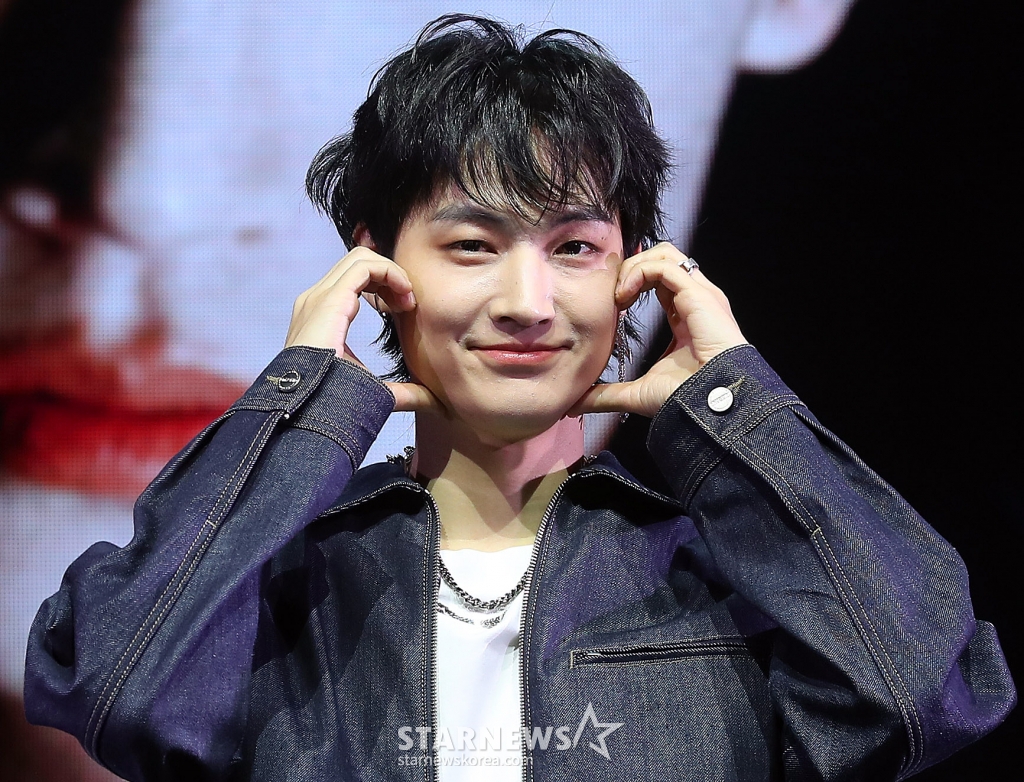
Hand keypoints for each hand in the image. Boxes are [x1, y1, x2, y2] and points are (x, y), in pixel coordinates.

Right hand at [284, 247, 441, 412]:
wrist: (307, 410)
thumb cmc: (333, 403)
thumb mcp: (372, 389)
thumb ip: (402, 391)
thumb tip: (433, 399)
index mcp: (323, 313)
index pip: (354, 278)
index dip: (384, 284)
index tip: (405, 310)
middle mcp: (317, 300)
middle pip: (358, 261)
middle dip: (390, 275)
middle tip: (409, 305)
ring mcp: (319, 297)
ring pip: (361, 257)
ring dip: (392, 272)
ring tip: (408, 301)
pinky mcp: (329, 300)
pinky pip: (364, 266)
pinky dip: (390, 272)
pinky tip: (404, 297)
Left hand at [570, 243, 746, 417]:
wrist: (709, 405)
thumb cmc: (683, 398)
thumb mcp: (636, 393)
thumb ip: (606, 394)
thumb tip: (575, 405)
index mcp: (686, 315)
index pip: (659, 280)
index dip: (632, 281)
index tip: (612, 303)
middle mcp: (695, 299)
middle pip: (662, 258)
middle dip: (632, 266)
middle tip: (613, 293)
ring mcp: (700, 294)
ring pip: (665, 253)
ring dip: (634, 266)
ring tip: (619, 294)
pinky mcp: (700, 295)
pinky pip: (666, 266)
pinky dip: (640, 272)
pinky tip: (624, 296)